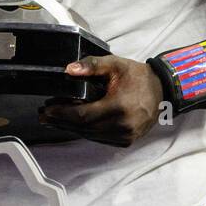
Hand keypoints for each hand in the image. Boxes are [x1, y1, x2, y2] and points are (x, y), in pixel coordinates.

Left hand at [39, 54, 164, 147]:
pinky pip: (99, 138)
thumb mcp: (115, 64)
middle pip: (83, 128)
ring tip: (53, 120)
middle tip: (43, 116)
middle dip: (61, 122)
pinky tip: (73, 125)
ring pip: (90, 135)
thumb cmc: (136, 77)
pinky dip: (85, 132)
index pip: (83, 115)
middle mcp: (122, 126)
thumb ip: (92, 65)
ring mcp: (125, 136)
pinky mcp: (126, 141)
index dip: (62, 113)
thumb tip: (68, 70)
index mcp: (119, 107)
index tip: (47, 109)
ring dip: (70, 128)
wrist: (161, 90)